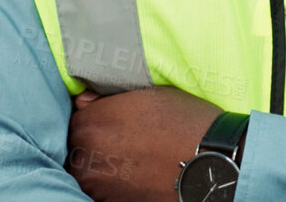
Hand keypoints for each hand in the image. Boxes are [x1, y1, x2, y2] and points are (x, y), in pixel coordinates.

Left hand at [67, 85, 221, 201]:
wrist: (210, 162)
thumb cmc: (184, 122)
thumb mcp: (148, 94)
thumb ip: (107, 98)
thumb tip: (82, 101)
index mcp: (92, 120)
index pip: (76, 119)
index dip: (94, 121)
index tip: (109, 124)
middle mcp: (86, 152)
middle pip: (77, 147)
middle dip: (93, 145)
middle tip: (122, 144)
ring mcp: (96, 182)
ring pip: (86, 172)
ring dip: (99, 167)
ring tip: (129, 162)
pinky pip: (100, 191)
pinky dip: (111, 186)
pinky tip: (132, 178)